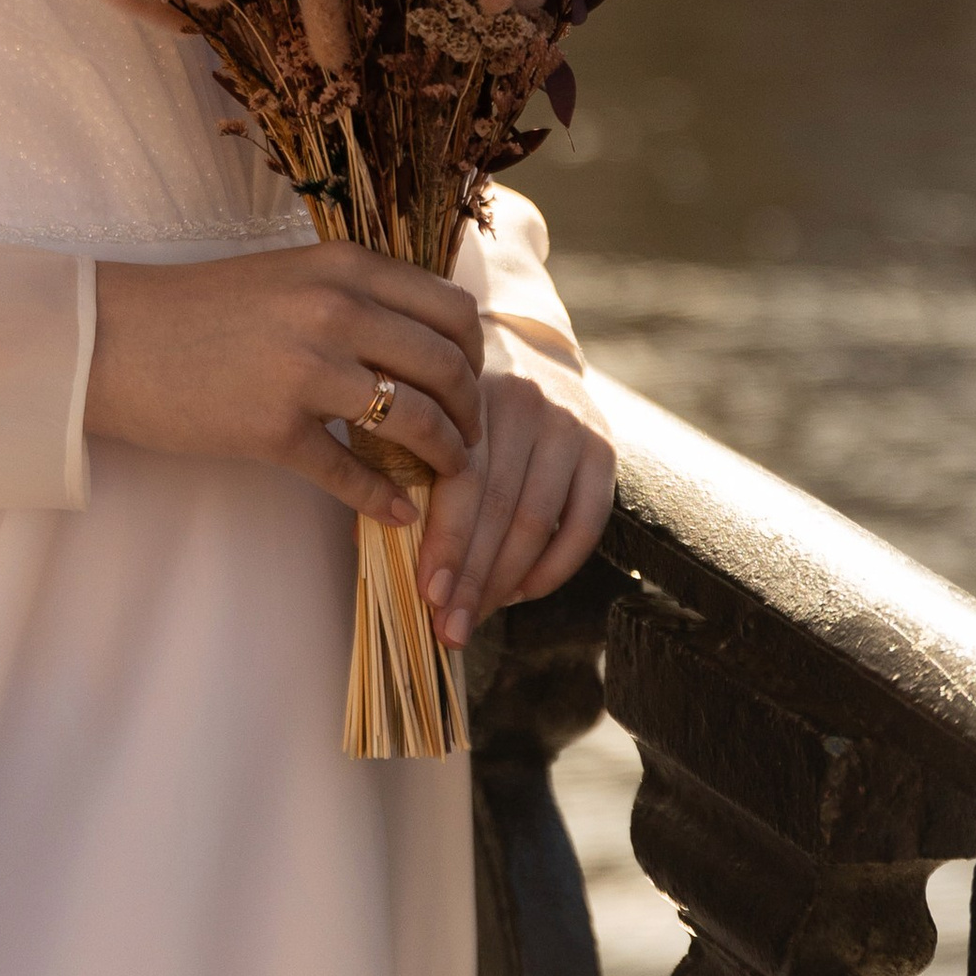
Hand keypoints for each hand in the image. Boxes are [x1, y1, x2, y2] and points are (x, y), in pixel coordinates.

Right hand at [88, 243, 483, 531]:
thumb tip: (421, 340)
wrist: (112, 338)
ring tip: (440, 473)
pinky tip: (397, 511)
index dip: (474, 354)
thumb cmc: (199, 308)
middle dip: (469, 412)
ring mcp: (306, 370)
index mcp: (343, 266)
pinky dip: (385, 500)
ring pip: (416, 421)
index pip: (451, 309)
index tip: (466, 383)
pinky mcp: (275, 428)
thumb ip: (354, 296)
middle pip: (447, 367)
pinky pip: (353, 474)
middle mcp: (335, 309)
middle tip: (464, 438)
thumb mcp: (288, 277)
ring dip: (444, 457)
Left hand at [418, 330, 616, 650]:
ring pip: (539, 522)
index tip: (429, 596)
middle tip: (450, 629)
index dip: (447, 542)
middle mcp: (527, 403)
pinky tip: (521, 592)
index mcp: (471, 390)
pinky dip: (554, 567)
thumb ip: (398, 461)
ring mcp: (571, 426)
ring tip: (477, 618)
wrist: (525, 346)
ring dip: (507, 581)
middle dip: (473, 577)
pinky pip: (585, 524)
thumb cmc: (452, 394)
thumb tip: (372, 539)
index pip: (463, 479)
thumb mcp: (421, 408)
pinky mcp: (603, 448)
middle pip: (501, 508)